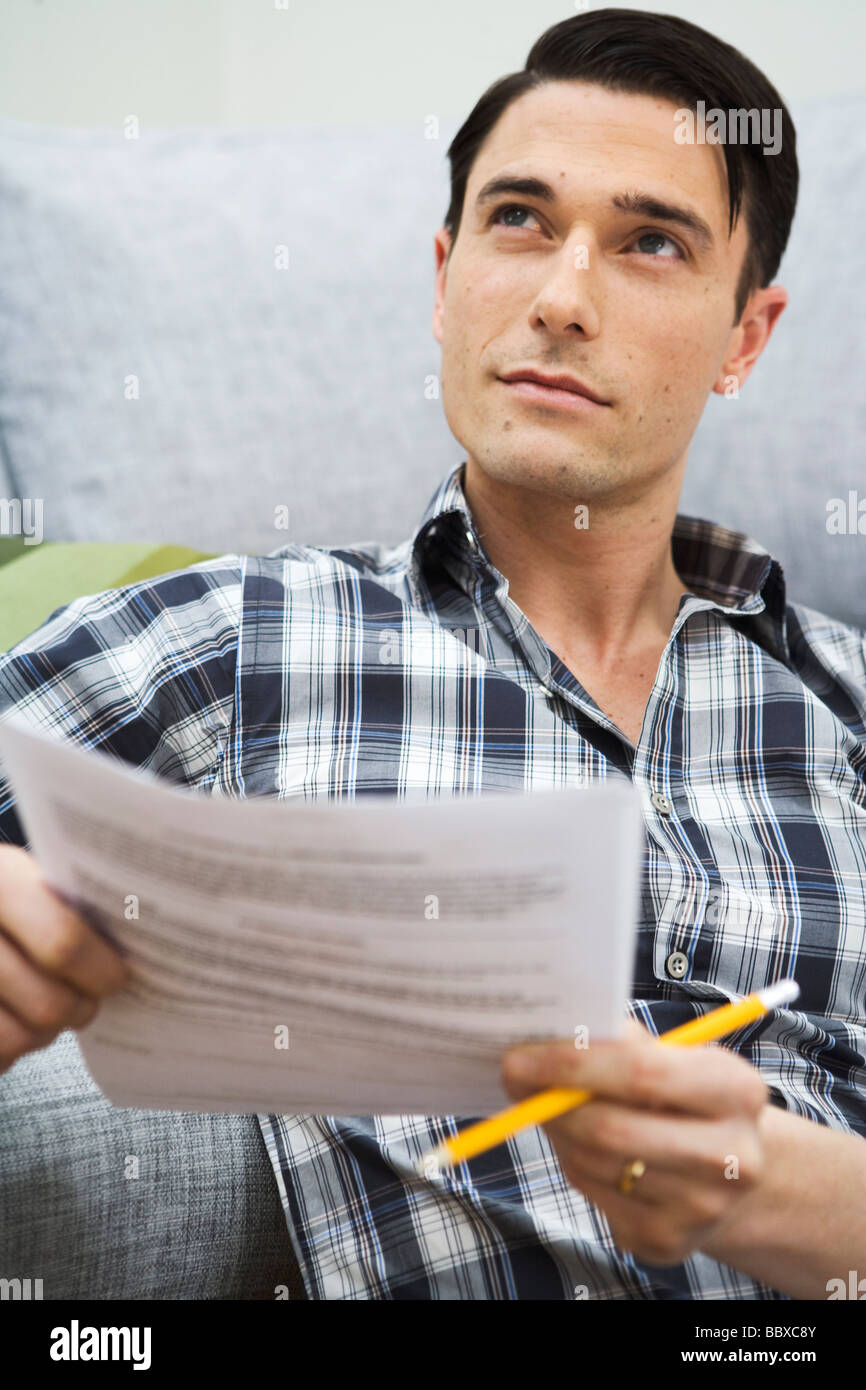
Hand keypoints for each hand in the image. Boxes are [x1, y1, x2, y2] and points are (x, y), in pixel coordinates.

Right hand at [0, 845, 130, 1071]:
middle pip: (47, 1003)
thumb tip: (131, 945)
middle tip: (88, 1001)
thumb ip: (62, 902)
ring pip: (18, 1038)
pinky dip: (7, 1049)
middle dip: (80, 1009)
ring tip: (49, 1010)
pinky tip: (10, 1019)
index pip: (63, 941)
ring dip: (44, 1034)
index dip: (100, 970)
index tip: (118, 977)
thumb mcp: (18, 873)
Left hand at [501, 1019, 767, 1265]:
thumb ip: (618, 1040)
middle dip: (550, 1102)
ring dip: (559, 1130)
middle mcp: (730, 1157)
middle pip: (609, 1129)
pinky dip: (573, 1164)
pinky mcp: (667, 1242)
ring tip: (553, 1106)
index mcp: (736, 1091)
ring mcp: (701, 1209)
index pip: (639, 1072)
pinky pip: (593, 1194)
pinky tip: (580, 1145)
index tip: (520, 1056)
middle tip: (514, 1078)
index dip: (570, 1063)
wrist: (732, 1169)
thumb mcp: (672, 1055)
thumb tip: (546, 1033)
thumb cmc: (685, 1096)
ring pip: (593, 1163)